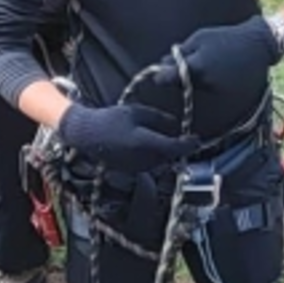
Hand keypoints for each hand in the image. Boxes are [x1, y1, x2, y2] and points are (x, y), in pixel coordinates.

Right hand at [58, 103, 199, 172]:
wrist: (87, 134)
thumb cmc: (111, 119)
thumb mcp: (137, 112)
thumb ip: (159, 119)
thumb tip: (176, 124)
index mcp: (144, 142)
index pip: (174, 148)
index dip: (188, 145)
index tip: (196, 139)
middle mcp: (142, 158)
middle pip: (170, 156)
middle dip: (178, 148)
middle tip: (186, 138)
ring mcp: (136, 167)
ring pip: (161, 162)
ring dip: (167, 153)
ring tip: (168, 140)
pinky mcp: (131, 170)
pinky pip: (151, 165)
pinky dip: (156, 157)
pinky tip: (152, 146)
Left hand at [169, 15, 279, 91]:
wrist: (258, 45)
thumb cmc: (226, 38)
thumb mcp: (200, 38)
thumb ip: (180, 52)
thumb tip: (162, 63)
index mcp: (197, 66)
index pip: (168, 78)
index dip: (161, 76)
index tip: (158, 75)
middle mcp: (206, 82)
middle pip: (181, 86)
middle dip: (179, 77)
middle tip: (186, 64)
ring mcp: (218, 91)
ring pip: (196, 89)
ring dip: (195, 80)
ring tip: (208, 63)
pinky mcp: (228, 95)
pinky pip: (210, 91)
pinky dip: (209, 83)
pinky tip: (218, 70)